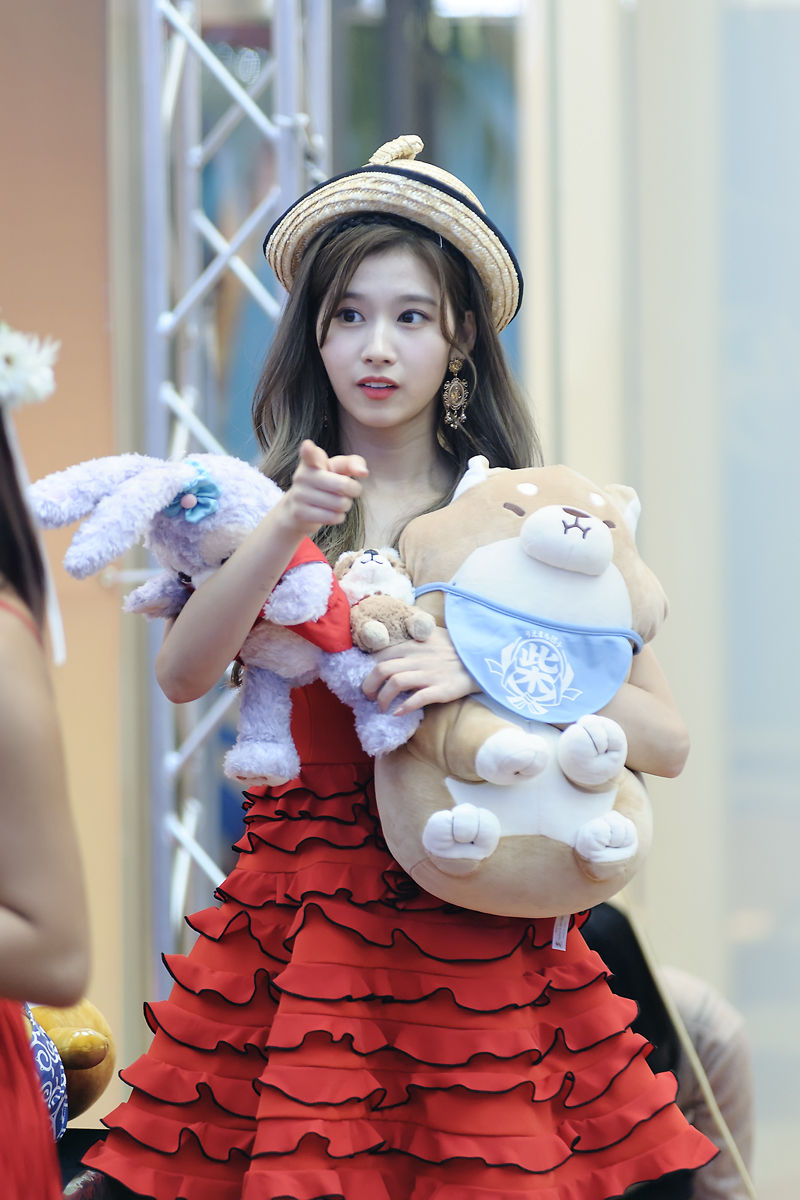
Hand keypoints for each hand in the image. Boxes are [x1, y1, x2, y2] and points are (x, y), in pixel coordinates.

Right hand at [279, 440, 367, 535]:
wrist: (298, 508)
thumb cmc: (325, 483)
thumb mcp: (338, 469)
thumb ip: (352, 463)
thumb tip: (364, 472)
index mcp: (311, 461)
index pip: (309, 454)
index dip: (308, 450)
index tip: (307, 445)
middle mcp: (302, 476)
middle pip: (343, 485)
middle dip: (354, 490)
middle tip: (350, 491)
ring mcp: (299, 495)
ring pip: (340, 504)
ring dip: (346, 505)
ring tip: (337, 502)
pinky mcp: (300, 513)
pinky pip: (333, 517)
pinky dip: (339, 517)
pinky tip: (331, 512)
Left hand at [360, 625, 479, 714]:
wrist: (482, 658)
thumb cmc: (455, 648)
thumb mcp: (432, 635)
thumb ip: (411, 639)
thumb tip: (390, 647)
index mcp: (413, 644)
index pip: (380, 656)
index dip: (368, 671)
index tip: (368, 681)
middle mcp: (418, 658)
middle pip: (381, 670)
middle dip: (368, 686)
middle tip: (369, 697)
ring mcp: (429, 674)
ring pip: (395, 683)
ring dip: (382, 698)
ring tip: (381, 708)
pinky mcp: (441, 689)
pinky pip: (418, 698)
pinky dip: (404, 707)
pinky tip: (397, 713)